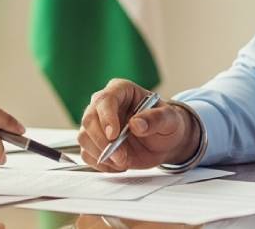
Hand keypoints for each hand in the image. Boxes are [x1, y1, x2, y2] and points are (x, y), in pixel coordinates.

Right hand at [77, 79, 198, 172]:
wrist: (164, 143)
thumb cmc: (166, 125)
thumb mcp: (170, 120)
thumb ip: (155, 119)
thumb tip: (136, 124)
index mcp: (121, 90)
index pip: (105, 100)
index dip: (106, 117)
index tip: (114, 135)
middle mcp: (104, 105)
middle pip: (89, 119)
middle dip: (103, 141)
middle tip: (121, 157)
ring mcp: (97, 124)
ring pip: (84, 137)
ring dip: (102, 154)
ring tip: (124, 162)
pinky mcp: (95, 143)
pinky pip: (87, 154)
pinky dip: (102, 164)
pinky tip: (119, 165)